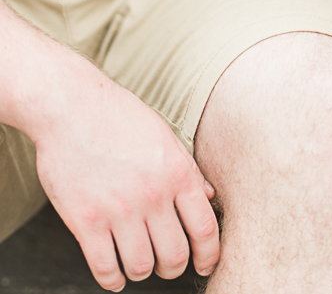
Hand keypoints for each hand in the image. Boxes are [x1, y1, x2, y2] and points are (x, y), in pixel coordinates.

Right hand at [34, 64, 218, 291]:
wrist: (71, 106)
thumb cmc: (118, 116)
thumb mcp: (163, 134)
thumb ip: (188, 168)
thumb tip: (209, 196)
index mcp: (176, 172)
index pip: (205, 228)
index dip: (209, 255)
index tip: (205, 264)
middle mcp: (152, 194)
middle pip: (175, 255)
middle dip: (174, 267)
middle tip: (167, 264)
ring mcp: (118, 209)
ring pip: (142, 266)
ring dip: (142, 271)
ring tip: (138, 262)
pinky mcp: (85, 221)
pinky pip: (105, 269)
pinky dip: (112, 279)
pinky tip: (114, 272)